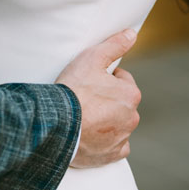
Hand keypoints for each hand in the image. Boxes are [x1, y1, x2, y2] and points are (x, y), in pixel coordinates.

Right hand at [56, 29, 141, 168]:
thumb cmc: (73, 89)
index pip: (122, 80)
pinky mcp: (111, 155)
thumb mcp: (92, 58)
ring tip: (84, 118)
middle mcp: (131, 117)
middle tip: (84, 99)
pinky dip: (107, 143)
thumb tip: (132, 34)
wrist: (56, 125)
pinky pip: (115, 147)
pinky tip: (92, 137)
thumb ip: (115, 45)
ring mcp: (122, 138)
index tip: (89, 82)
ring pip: (118, 125)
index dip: (105, 78)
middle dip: (107, 101)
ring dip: (107, 121)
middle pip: (120, 103)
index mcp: (130, 94)